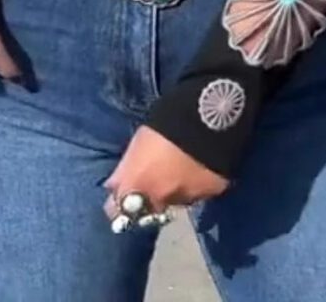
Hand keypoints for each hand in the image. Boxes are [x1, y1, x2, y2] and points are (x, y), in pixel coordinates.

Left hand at [104, 126, 228, 218]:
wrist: (206, 114)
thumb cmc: (164, 121)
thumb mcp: (138, 143)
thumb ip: (127, 169)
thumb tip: (117, 183)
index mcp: (135, 184)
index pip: (115, 210)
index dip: (118, 201)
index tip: (121, 195)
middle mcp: (159, 199)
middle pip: (148, 211)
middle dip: (147, 201)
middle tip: (153, 184)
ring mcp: (186, 198)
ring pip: (175, 202)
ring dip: (174, 192)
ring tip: (180, 170)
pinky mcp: (210, 194)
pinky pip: (200, 193)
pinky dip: (197, 184)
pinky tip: (201, 167)